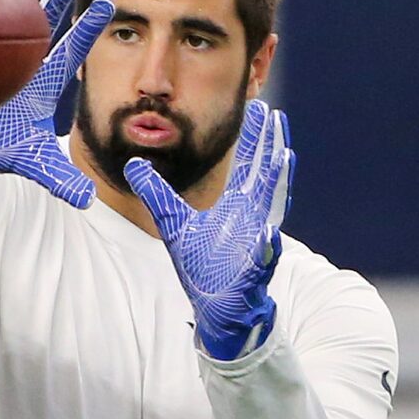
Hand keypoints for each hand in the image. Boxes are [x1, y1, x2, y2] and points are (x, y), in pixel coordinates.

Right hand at [0, 0, 114, 208]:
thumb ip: (58, 177)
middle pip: (45, 28)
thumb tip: (87, 199)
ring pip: (9, 21)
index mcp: (43, 84)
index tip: (108, 4)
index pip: (71, 52)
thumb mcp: (31, 163)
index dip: (88, 30)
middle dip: (59, 1)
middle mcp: (24, 67)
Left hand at [124, 100, 294, 359]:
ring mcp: (256, 243)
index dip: (254, 139)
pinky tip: (267, 236)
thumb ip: (156, 193)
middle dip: (270, 148)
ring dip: (278, 186)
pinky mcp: (253, 273)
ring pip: (270, 211)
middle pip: (264, 177)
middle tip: (277, 116)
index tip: (260, 109)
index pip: (247, 166)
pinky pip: (262, 260)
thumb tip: (134, 164)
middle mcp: (251, 218)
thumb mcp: (172, 224)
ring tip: (284, 157)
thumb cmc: (203, 267)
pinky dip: (266, 248)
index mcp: (236, 206)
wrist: (217, 309)